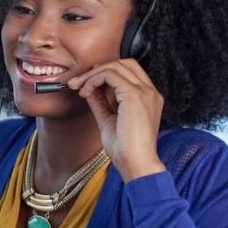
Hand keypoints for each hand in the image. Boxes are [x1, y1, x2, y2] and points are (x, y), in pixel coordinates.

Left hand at [68, 59, 166, 181]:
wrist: (136, 164)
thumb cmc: (126, 150)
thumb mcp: (109, 121)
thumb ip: (101, 103)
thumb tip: (89, 89)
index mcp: (148, 98)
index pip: (128, 72)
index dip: (105, 73)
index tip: (85, 84)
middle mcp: (150, 91)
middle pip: (123, 63)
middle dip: (98, 69)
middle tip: (78, 82)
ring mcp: (144, 92)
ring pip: (115, 66)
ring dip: (92, 74)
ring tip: (79, 88)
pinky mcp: (134, 95)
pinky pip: (110, 75)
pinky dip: (94, 80)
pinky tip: (85, 92)